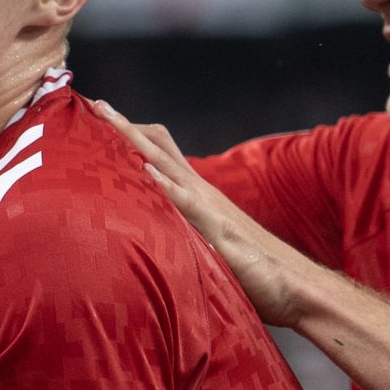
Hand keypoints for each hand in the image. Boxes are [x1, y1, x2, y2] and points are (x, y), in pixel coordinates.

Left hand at [91, 99, 311, 325]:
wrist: (293, 286)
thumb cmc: (249, 271)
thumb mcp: (205, 247)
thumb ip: (181, 235)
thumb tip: (152, 234)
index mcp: (195, 196)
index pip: (159, 155)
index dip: (131, 136)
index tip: (101, 118)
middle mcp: (200, 193)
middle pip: (158, 147)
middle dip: (125, 125)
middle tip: (95, 103)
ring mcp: (209, 207)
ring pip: (166, 164)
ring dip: (136, 140)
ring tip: (108, 118)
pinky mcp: (217, 230)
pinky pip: (187, 204)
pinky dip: (166, 186)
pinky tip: (146, 172)